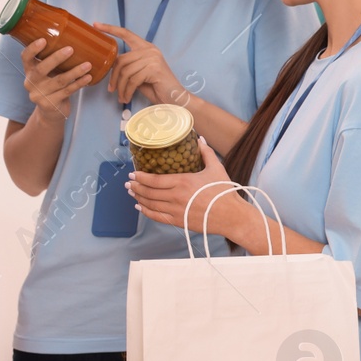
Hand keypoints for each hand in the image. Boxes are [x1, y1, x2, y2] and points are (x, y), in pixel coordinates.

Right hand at [21, 38, 92, 121]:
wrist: (50, 113)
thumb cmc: (52, 86)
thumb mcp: (48, 73)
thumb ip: (53, 60)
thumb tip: (75, 37)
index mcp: (29, 71)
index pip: (25, 58)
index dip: (32, 49)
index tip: (43, 40)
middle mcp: (31, 82)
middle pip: (42, 69)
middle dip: (56, 58)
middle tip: (71, 49)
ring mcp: (39, 95)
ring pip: (59, 81)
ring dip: (75, 72)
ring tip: (88, 64)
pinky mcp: (50, 104)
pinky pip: (67, 92)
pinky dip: (79, 84)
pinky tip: (88, 77)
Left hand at [98, 25, 181, 106]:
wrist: (175, 98)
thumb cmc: (157, 87)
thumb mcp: (139, 74)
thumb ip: (128, 67)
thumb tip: (111, 68)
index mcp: (146, 47)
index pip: (126, 34)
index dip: (110, 29)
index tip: (96, 25)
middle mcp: (150, 49)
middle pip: (121, 60)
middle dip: (113, 77)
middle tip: (111, 89)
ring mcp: (153, 58)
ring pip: (125, 71)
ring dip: (121, 87)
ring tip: (121, 96)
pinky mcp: (154, 69)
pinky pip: (133, 80)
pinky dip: (127, 91)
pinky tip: (126, 98)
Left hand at [128, 137, 245, 238]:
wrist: (231, 215)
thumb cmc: (224, 191)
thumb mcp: (216, 168)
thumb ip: (206, 153)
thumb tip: (200, 139)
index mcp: (183, 181)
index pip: (154, 179)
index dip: (141, 176)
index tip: (133, 173)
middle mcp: (176, 196)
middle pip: (149, 191)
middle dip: (136, 186)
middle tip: (129, 182)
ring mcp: (176, 210)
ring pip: (150, 204)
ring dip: (138, 197)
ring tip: (132, 192)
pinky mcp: (179, 221)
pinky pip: (157, 217)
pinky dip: (146, 212)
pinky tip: (140, 207)